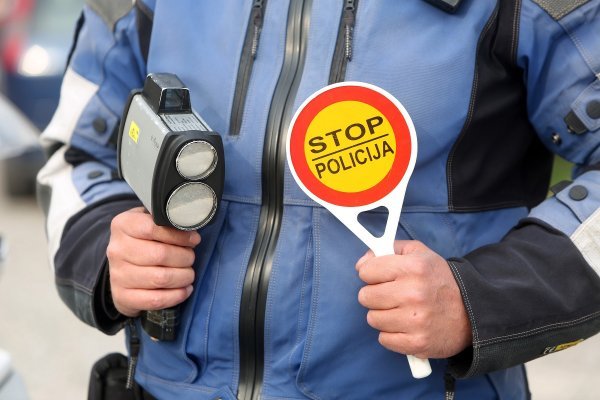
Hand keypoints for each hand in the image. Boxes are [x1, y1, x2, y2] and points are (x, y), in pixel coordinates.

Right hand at [107, 207, 200, 316]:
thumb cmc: (144, 240)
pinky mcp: (122, 296)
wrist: (122, 267)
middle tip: (191, 257)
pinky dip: (176, 296)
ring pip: (160, 278)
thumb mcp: (150, 221)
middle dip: (185, 257)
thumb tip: (190, 222)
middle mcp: (117, 249)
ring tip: (189, 273)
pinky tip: (185, 289)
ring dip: (183, 276)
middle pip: (160, 255)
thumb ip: (166, 220)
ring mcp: (118, 275)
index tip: (194, 239)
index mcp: (123, 225)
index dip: (179, 235)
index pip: (154, 228)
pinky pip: (155, 300)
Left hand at [355, 240, 471, 358]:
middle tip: (391, 295)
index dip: (371, 274)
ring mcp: (415, 320)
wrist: (472, 311)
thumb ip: (389, 249)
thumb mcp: (420, 253)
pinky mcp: (417, 342)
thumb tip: (361, 264)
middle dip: (374, 295)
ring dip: (383, 315)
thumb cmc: (439, 280)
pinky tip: (406, 326)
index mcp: (413, 267)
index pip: (366, 271)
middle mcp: (414, 293)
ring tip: (400, 311)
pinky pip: (383, 339)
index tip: (379, 277)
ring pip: (372, 318)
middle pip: (365, 296)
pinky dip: (391, 334)